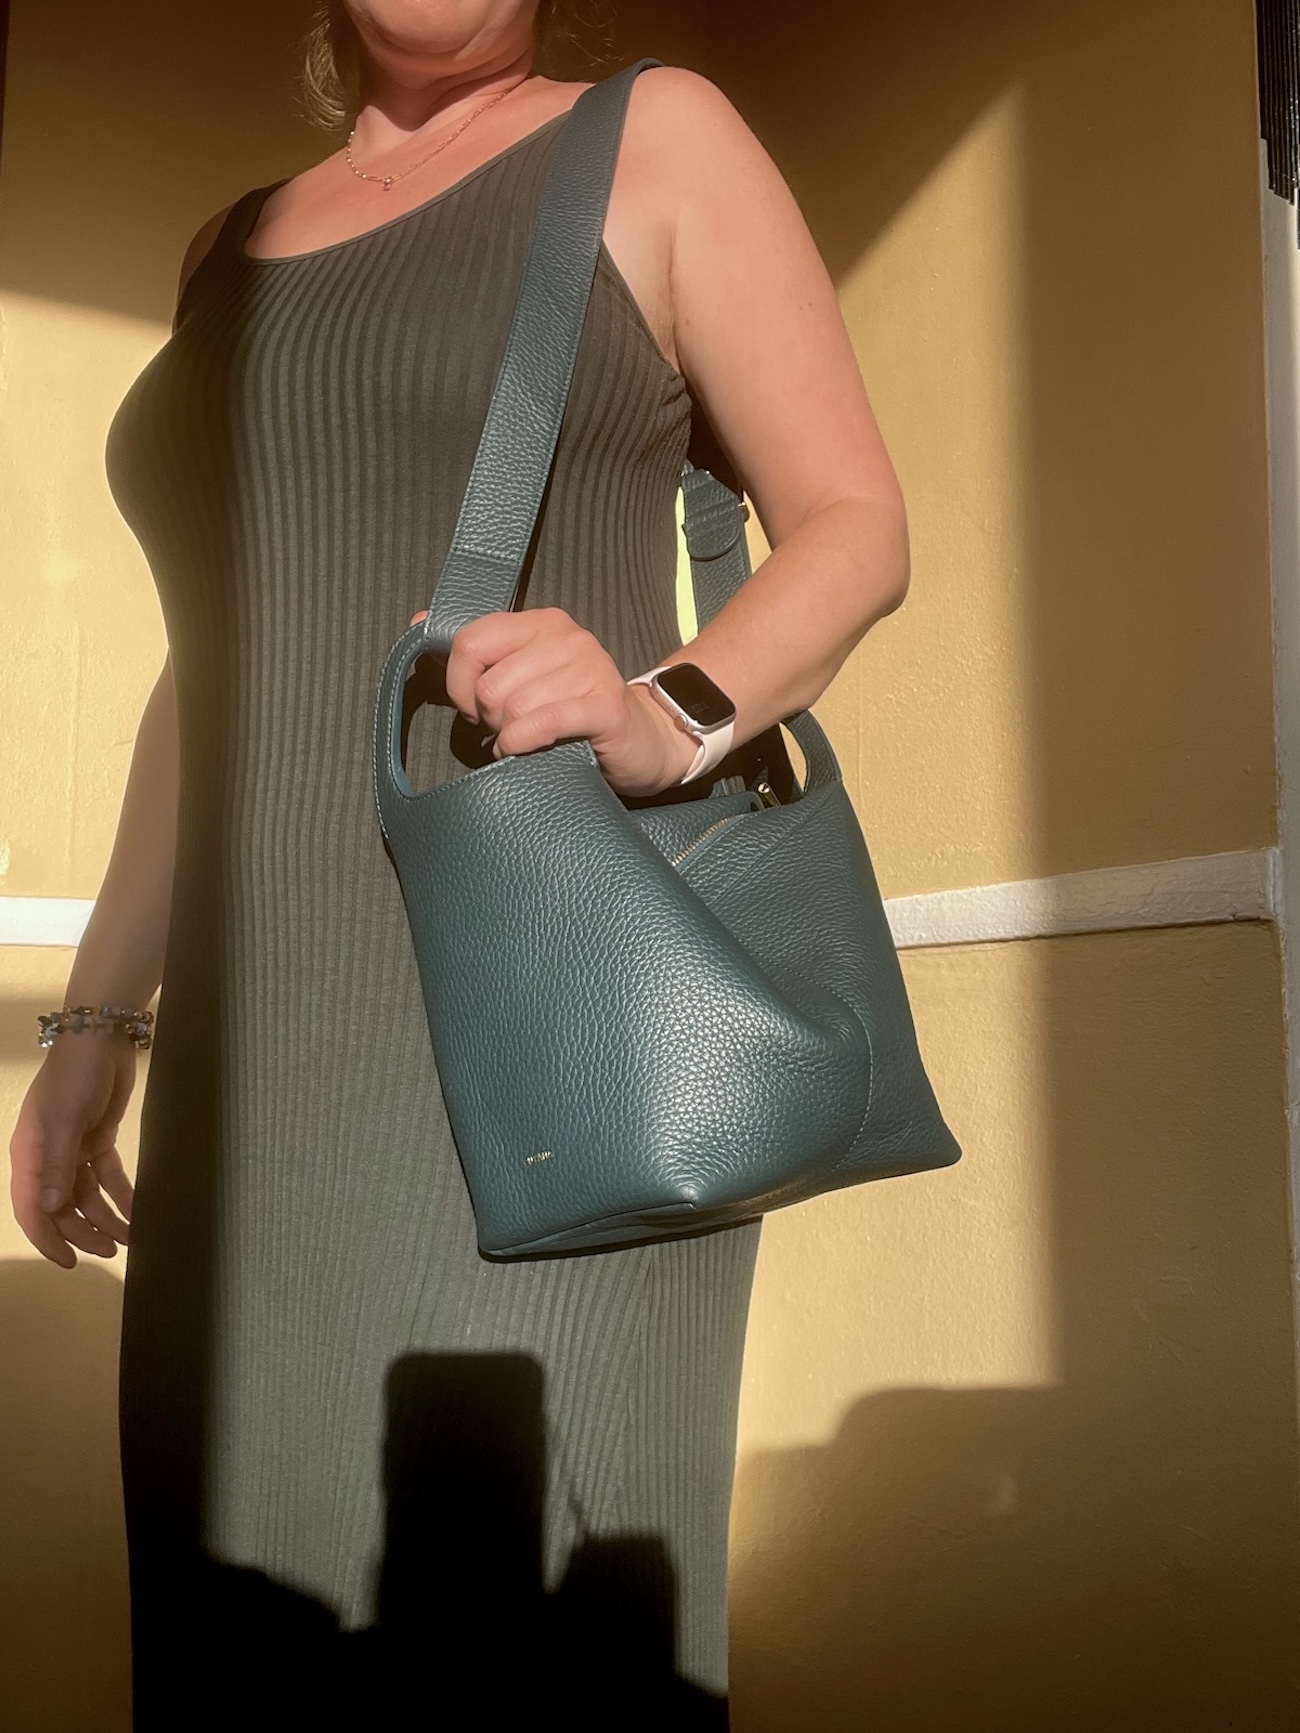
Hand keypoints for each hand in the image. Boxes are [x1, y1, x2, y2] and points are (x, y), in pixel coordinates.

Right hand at [10, 1035, 135, 1267]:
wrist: (101, 1038)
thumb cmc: (76, 1078)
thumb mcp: (65, 1121)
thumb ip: (57, 1166)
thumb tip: (49, 1209)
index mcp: (29, 1155)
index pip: (31, 1208)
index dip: (48, 1238)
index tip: (69, 1263)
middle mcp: (48, 1156)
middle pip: (61, 1206)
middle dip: (83, 1232)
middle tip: (112, 1250)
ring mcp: (74, 1148)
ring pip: (86, 1194)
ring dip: (105, 1217)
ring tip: (128, 1237)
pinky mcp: (98, 1139)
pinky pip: (107, 1175)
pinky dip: (120, 1194)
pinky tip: (136, 1210)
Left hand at [412, 607, 697, 795]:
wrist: (641, 741)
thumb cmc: (572, 712)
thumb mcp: (523, 675)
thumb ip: (475, 653)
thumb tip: (418, 622)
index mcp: (541, 622)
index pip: (470, 641)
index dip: (458, 684)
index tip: (471, 707)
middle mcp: (567, 637)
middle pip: (489, 684)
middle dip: (491, 718)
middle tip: (513, 727)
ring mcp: (590, 668)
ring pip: (512, 707)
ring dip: (511, 735)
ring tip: (530, 739)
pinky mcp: (605, 706)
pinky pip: (541, 723)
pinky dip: (524, 743)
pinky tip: (531, 749)